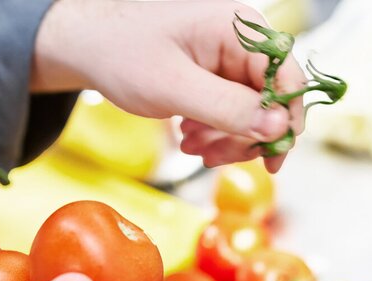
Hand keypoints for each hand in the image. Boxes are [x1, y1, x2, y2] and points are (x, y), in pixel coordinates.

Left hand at [31, 0, 305, 172]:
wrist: (84, 44)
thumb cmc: (120, 52)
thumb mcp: (173, 87)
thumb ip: (228, 108)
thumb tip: (279, 127)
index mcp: (238, 29)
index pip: (287, 78)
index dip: (286, 122)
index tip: (273, 160)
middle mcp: (241, 39)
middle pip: (271, 100)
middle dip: (244, 135)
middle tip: (211, 158)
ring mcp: (228, 56)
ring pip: (251, 110)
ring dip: (226, 137)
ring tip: (192, 147)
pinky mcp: (215, 72)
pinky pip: (231, 108)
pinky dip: (214, 129)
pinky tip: (189, 135)